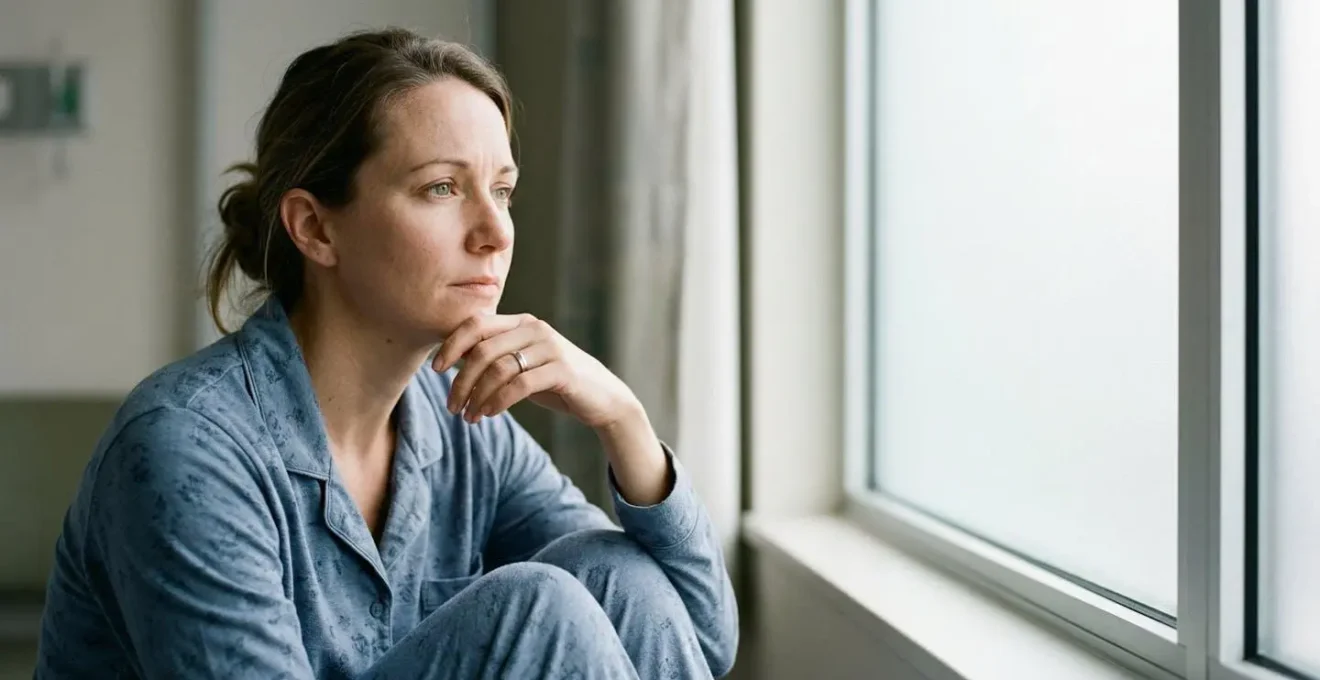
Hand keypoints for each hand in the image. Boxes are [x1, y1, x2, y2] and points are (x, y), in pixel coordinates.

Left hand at [433, 314, 640, 428]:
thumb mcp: (522, 364)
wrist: (602, 397)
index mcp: (522, 322)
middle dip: (461, 380)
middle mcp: (535, 328)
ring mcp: (550, 348)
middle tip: (452, 406)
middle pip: (483, 349)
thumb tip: (452, 361)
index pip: (477, 324)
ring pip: (498, 369)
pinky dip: (498, 402)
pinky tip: (489, 414)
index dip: (452, 345)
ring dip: (477, 397)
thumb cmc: (555, 381)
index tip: (435, 369)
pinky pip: (519, 385)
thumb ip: (494, 357)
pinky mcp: (562, 370)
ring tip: (468, 417)